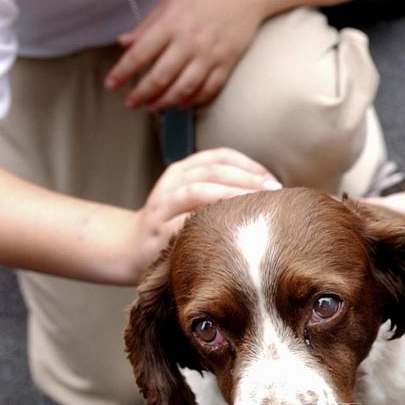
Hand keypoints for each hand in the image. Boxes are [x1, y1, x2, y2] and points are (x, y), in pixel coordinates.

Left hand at [105, 0, 267, 111]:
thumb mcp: (170, 2)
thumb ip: (147, 25)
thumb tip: (125, 43)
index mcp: (170, 24)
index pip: (140, 53)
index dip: (123, 72)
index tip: (112, 84)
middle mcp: (189, 42)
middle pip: (160, 77)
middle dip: (142, 94)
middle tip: (131, 103)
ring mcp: (209, 55)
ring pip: (184, 88)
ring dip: (166, 102)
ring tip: (153, 107)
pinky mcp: (227, 64)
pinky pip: (209, 89)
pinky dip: (194, 100)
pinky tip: (182, 104)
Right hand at [129, 147, 280, 277]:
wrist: (131, 248)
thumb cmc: (175, 225)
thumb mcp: (192, 200)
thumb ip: (221, 191)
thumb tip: (268, 192)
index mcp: (182, 171)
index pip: (220, 156)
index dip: (249, 165)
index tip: (273, 180)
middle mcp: (171, 183)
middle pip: (213, 171)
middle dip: (247, 179)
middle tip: (273, 192)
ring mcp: (163, 206)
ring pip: (198, 190)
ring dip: (231, 195)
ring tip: (256, 205)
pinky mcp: (158, 231)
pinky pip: (184, 222)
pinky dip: (208, 221)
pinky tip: (231, 228)